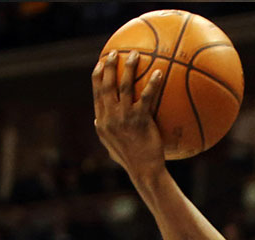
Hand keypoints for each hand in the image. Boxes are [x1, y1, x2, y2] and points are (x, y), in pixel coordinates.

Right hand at [92, 50, 165, 178]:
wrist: (143, 171)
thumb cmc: (132, 161)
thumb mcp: (111, 146)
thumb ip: (106, 130)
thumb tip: (98, 120)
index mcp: (101, 121)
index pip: (96, 93)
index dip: (98, 76)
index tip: (101, 63)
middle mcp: (109, 117)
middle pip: (106, 85)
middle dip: (109, 66)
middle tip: (115, 52)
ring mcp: (123, 118)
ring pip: (123, 86)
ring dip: (129, 68)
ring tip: (135, 54)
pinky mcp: (139, 120)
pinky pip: (146, 97)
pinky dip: (151, 83)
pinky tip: (158, 73)